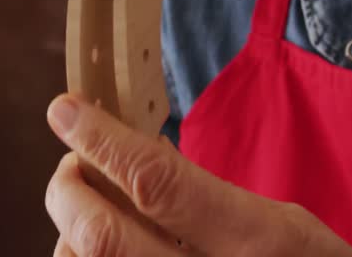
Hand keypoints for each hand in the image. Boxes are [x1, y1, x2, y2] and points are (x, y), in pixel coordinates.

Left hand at [44, 93, 351, 255]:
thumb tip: (132, 154)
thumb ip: (210, 198)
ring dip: (70, 237)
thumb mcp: (285, 228)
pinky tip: (103, 253)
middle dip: (67, 190)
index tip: (65, 110)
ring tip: (91, 218)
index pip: (159, 183)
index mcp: (258, 243)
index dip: (102, 141)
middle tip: (71, 167)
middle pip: (102, 236)